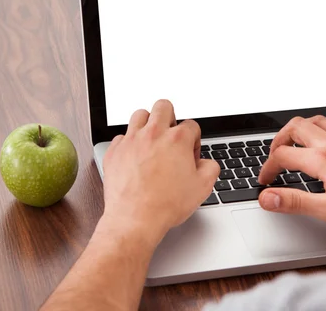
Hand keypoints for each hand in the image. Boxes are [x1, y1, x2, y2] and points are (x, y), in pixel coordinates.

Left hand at [101, 100, 218, 239]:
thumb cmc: (166, 204)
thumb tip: (206, 163)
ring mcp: (132, 141)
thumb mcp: (203, 187)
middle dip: (171, 118)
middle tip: (170, 136)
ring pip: (139, 114)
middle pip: (163, 106)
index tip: (189, 155)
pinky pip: (122, 137)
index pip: (191, 125)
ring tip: (151, 140)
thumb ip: (210, 167)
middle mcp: (154, 134)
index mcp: (177, 140)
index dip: (194, 140)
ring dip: (148, 124)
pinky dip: (129, 143)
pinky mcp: (115, 151)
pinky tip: (135, 157)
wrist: (135, 219)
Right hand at [258, 116, 325, 238]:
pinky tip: (321, 145)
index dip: (267, 168)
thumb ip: (294, 202)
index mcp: (323, 159)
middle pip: (295, 127)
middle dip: (278, 140)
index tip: (265, 182)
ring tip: (292, 145)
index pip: (283, 155)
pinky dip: (318, 130)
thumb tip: (267, 197)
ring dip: (297, 130)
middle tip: (273, 157)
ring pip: (315, 121)